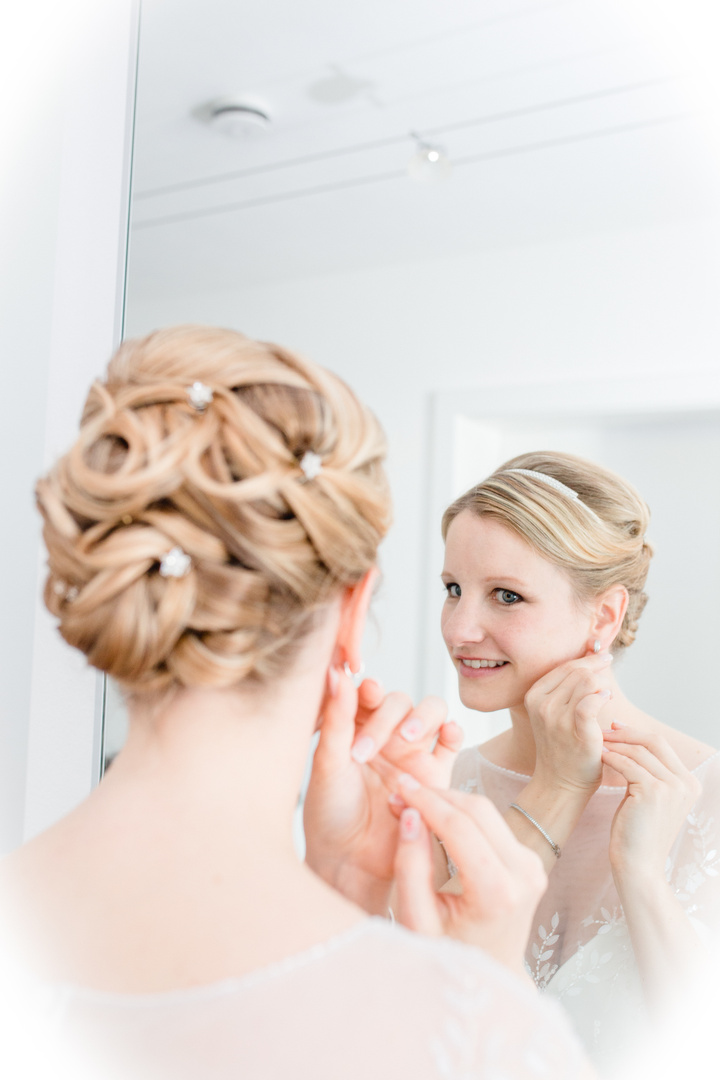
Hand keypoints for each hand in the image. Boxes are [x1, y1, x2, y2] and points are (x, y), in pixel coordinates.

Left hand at [303, 669, 458, 912]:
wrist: (351, 862)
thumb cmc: (330, 814)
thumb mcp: (327, 764)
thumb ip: (337, 719)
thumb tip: (336, 673)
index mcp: (356, 725)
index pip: (369, 691)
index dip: (369, 689)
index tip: (364, 696)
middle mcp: (386, 733)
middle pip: (402, 700)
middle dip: (388, 717)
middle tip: (367, 750)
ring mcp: (414, 752)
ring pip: (432, 712)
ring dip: (423, 717)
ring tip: (408, 739)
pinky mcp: (436, 774)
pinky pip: (453, 743)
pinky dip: (454, 731)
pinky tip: (447, 734)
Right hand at [393, 777, 546, 976]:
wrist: (490, 977)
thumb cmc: (448, 956)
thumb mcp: (417, 920)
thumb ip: (410, 868)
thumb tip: (409, 815)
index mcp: (498, 893)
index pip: (459, 827)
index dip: (425, 801)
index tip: (397, 787)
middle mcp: (524, 874)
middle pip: (478, 810)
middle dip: (437, 795)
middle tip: (401, 792)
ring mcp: (533, 866)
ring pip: (487, 811)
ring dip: (449, 802)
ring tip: (413, 804)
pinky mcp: (531, 861)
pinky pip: (493, 824)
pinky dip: (463, 815)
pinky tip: (435, 818)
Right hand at [524, 651, 613, 794]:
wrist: (560, 784)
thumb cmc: (562, 747)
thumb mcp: (554, 713)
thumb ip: (566, 687)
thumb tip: (593, 656)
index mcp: (534, 696)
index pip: (565, 666)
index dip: (588, 660)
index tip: (604, 657)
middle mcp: (542, 704)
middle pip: (578, 671)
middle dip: (598, 670)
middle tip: (609, 680)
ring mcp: (557, 718)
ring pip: (587, 682)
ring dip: (603, 684)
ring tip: (608, 695)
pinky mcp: (576, 730)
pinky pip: (592, 700)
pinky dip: (603, 696)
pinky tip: (608, 700)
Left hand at [602, 724, 701, 883]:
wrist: (638, 866)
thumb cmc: (637, 833)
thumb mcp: (649, 798)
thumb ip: (647, 773)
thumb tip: (628, 742)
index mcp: (689, 783)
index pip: (663, 745)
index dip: (637, 733)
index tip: (616, 727)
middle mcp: (685, 784)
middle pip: (655, 741)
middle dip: (626, 732)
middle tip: (605, 730)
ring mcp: (672, 788)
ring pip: (639, 752)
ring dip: (615, 745)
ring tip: (598, 744)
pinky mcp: (653, 792)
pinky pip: (628, 765)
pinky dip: (611, 758)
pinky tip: (599, 757)